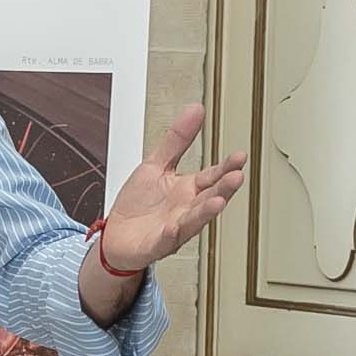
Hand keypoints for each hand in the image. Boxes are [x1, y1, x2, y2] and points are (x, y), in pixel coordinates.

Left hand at [102, 104, 248, 268]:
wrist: (116, 236)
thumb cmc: (138, 205)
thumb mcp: (156, 164)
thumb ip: (177, 140)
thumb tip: (195, 110)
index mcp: (187, 190)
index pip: (211, 177)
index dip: (226, 167)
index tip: (240, 157)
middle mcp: (185, 210)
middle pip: (209, 198)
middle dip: (223, 188)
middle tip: (237, 176)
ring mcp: (173, 228)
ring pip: (193, 221)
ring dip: (205, 212)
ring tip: (218, 202)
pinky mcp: (155, 245)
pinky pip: (164, 240)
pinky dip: (170, 235)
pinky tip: (174, 227)